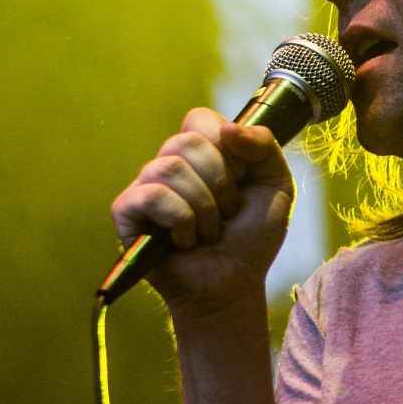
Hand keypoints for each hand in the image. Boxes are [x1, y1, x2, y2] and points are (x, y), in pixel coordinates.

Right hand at [109, 107, 293, 317]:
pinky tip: (184, 241)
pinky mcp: (126, 211)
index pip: (200, 119)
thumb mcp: (275, 185)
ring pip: (170, 167)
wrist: (234, 284)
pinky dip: (179, 220)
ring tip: (208, 233)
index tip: (240, 179)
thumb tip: (228, 128)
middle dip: (220, 182)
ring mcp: (145, 186)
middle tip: (226, 213)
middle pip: (187, 141)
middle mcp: (170, 164)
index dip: (225, 147)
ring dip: (203, 207)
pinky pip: (151, 195)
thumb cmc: (251, 237)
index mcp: (201, 153)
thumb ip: (264, 146)